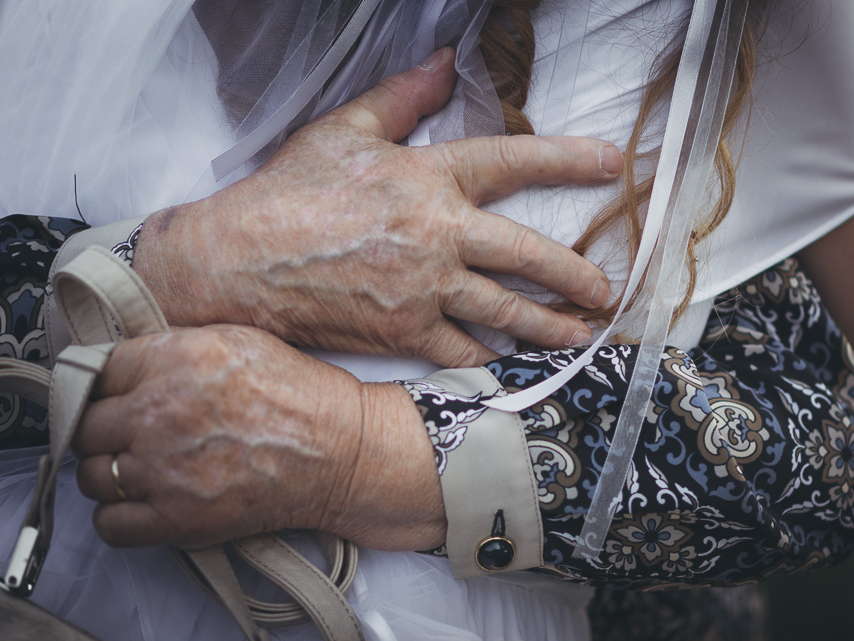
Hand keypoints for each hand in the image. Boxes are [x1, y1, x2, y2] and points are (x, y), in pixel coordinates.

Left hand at [73, 326, 444, 549]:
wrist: (343, 452)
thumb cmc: (302, 396)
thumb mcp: (239, 340)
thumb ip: (175, 347)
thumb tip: (128, 364)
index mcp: (175, 359)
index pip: (97, 370)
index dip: (110, 384)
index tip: (121, 395)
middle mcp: (160, 412)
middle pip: (85, 425)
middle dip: (106, 430)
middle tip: (132, 434)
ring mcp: (163, 469)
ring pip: (91, 477)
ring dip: (110, 474)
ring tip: (141, 471)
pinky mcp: (177, 518)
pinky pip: (110, 525)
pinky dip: (121, 518)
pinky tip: (146, 504)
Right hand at [133, 47, 621, 367]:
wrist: (241, 260)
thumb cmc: (288, 193)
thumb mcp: (344, 130)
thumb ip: (403, 98)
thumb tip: (444, 61)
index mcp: (428, 178)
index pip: (513, 161)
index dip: (568, 159)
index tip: (612, 164)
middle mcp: (438, 235)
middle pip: (527, 254)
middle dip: (574, 273)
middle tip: (606, 288)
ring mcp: (424, 289)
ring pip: (505, 311)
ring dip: (549, 325)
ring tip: (580, 334)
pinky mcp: (404, 333)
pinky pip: (461, 351)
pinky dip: (491, 360)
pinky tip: (514, 366)